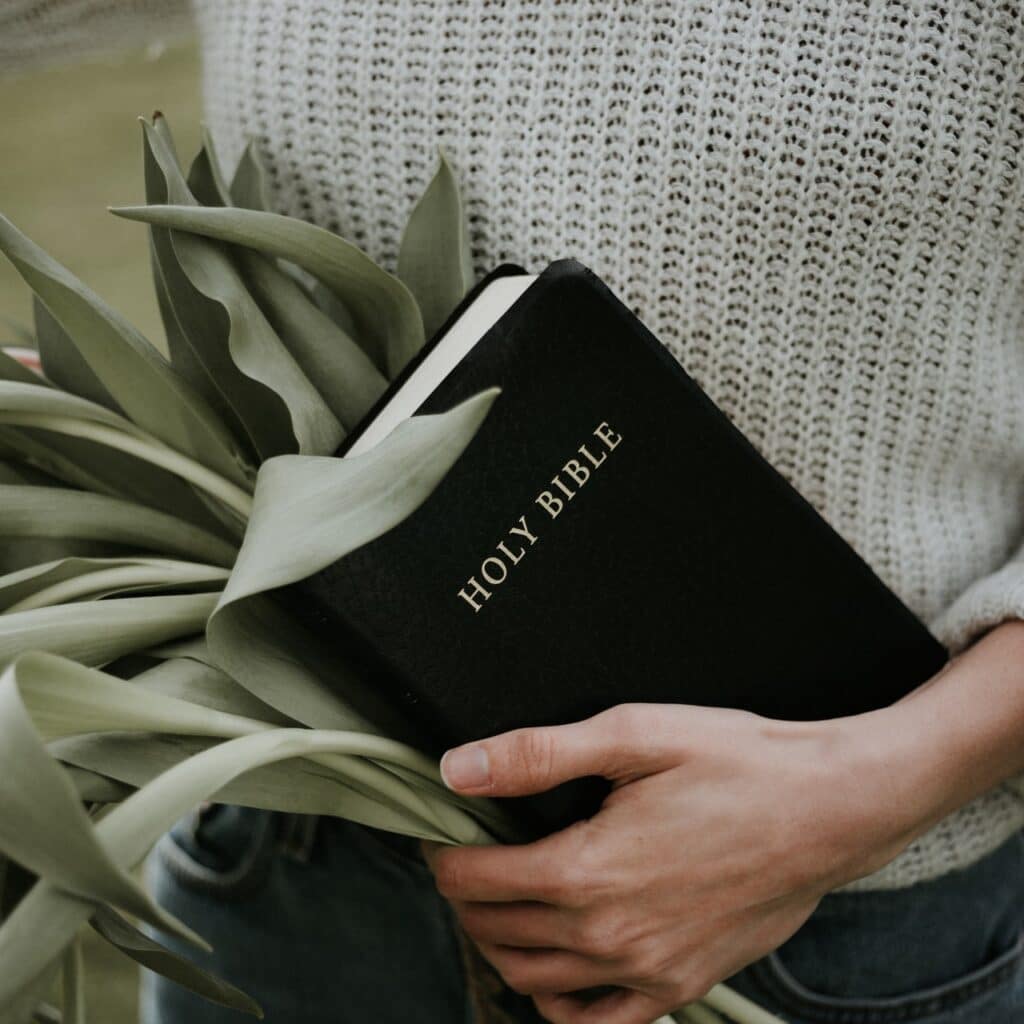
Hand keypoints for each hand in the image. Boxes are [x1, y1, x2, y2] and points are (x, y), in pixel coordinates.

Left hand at [423, 701, 945, 1023]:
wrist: (828, 808)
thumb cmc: (737, 765)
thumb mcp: (633, 736)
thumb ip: (538, 754)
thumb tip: (460, 766)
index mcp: (587, 870)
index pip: (477, 881)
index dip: (444, 858)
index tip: (439, 838)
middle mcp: (609, 934)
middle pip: (497, 933)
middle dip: (465, 900)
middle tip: (464, 864)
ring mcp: (647, 971)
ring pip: (536, 981)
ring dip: (500, 945)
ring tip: (499, 907)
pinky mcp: (681, 986)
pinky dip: (559, 1006)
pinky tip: (556, 972)